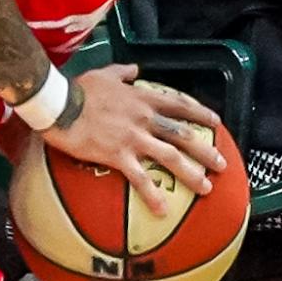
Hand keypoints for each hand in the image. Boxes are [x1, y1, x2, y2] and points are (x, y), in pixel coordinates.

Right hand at [44, 64, 226, 216]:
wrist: (59, 103)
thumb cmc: (78, 88)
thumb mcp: (104, 74)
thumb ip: (122, 73)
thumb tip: (134, 69)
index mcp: (143, 98)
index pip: (180, 105)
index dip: (200, 114)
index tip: (215, 123)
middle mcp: (145, 118)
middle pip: (183, 135)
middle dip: (206, 150)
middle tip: (222, 164)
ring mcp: (134, 138)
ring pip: (171, 157)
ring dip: (192, 174)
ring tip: (206, 189)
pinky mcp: (118, 156)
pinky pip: (140, 178)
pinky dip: (153, 195)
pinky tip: (163, 210)